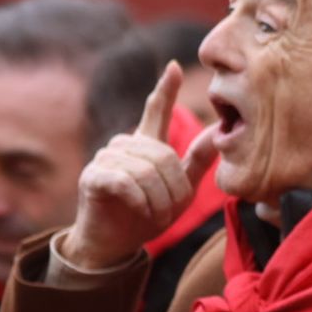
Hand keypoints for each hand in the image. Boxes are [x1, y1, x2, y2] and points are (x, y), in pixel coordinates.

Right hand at [64, 62, 218, 270]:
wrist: (115, 244)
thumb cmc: (147, 215)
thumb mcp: (181, 190)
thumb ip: (197, 161)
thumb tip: (218, 131)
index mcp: (147, 145)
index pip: (156, 111)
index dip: (166, 90)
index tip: (175, 68)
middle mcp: (124, 145)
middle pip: (163, 155)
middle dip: (173, 188)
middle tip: (170, 210)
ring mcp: (106, 158)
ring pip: (146, 171)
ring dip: (158, 199)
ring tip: (154, 213)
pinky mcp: (93, 176)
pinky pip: (126, 182)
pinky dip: (140, 201)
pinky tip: (139, 210)